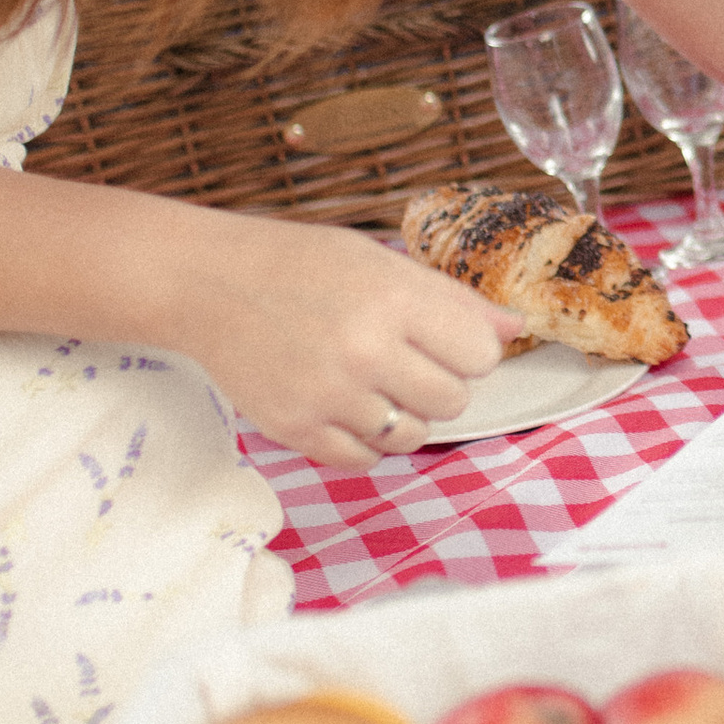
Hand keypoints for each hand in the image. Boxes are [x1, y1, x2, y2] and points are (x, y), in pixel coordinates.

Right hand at [167, 215, 510, 469]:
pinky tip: (347, 406)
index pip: (480, 353)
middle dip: (440, 383)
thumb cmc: (300, 264)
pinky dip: (366, 442)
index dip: (469, 349)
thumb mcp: (379, 262)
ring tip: (373, 383)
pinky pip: (366, 461)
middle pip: (453, 399)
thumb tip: (515, 327)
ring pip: (413, 436)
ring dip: (405, 416)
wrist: (208, 283)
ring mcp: (329, 395)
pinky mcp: (296, 429)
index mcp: (393, 299)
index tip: (444, 340)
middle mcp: (365, 350)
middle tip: (405, 361)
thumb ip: (450, 299)